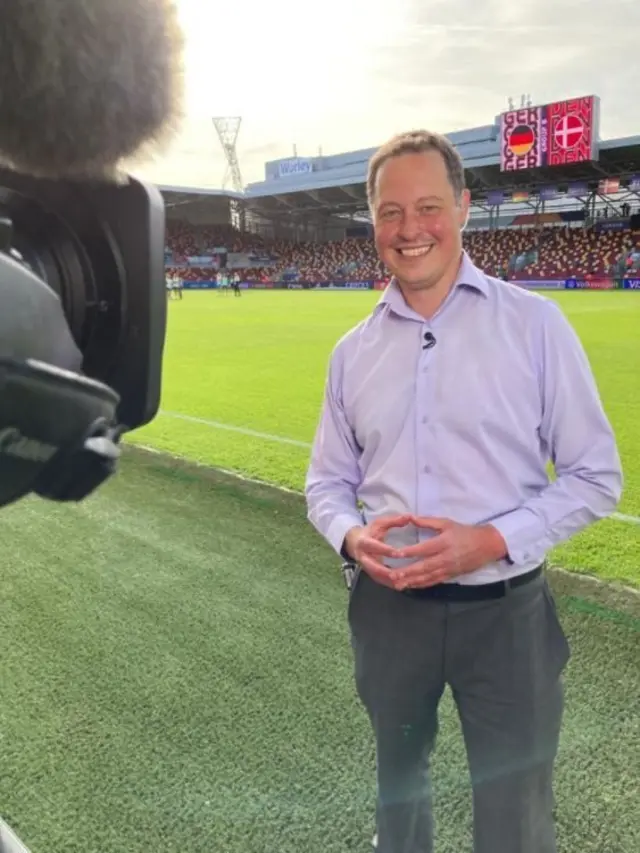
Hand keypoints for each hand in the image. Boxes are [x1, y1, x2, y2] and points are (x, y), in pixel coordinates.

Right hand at [344, 514, 412, 587]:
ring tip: (404, 584)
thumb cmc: (370, 532)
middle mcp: (363, 558)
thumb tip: (409, 516)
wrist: (354, 543)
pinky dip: (391, 585)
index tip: (399, 553)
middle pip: (373, 567)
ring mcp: (366, 568)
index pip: (374, 547)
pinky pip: (381, 582)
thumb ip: (394, 521)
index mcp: (364, 543)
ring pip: (377, 577)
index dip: (386, 550)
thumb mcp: (379, 524)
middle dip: (386, 572)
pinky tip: (403, 586)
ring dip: (390, 582)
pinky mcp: (371, 574)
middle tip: (400, 575)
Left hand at [392, 516, 507, 590]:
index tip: (396, 554)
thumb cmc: (465, 532)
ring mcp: (448, 569)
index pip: (424, 548)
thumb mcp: (447, 523)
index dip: (410, 551)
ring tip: (398, 584)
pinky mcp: (451, 576)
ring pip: (428, 577)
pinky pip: (434, 582)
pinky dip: (422, 585)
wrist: (487, 545)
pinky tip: (411, 586)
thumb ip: (428, 521)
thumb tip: (410, 518)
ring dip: (412, 581)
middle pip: (424, 566)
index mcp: (444, 542)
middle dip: (408, 571)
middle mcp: (446, 557)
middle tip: (393, 575)